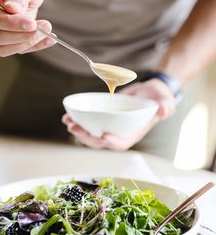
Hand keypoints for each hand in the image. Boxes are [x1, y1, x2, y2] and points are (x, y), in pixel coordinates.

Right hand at [0, 0, 56, 55]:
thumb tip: (12, 9)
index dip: (10, 23)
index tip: (32, 23)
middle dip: (21, 35)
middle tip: (44, 27)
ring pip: (2, 48)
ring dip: (27, 43)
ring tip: (47, 31)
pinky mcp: (3, 41)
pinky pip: (15, 50)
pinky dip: (33, 46)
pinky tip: (48, 39)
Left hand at [62, 79, 176, 150]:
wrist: (148, 91)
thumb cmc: (157, 97)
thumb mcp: (164, 99)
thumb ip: (166, 105)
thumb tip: (164, 111)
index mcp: (134, 132)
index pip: (123, 142)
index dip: (113, 142)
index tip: (103, 136)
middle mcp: (120, 132)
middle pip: (102, 141)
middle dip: (88, 138)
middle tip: (75, 128)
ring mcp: (110, 126)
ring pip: (92, 134)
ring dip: (79, 131)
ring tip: (68, 122)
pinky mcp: (103, 118)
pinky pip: (89, 124)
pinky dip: (79, 121)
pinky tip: (68, 117)